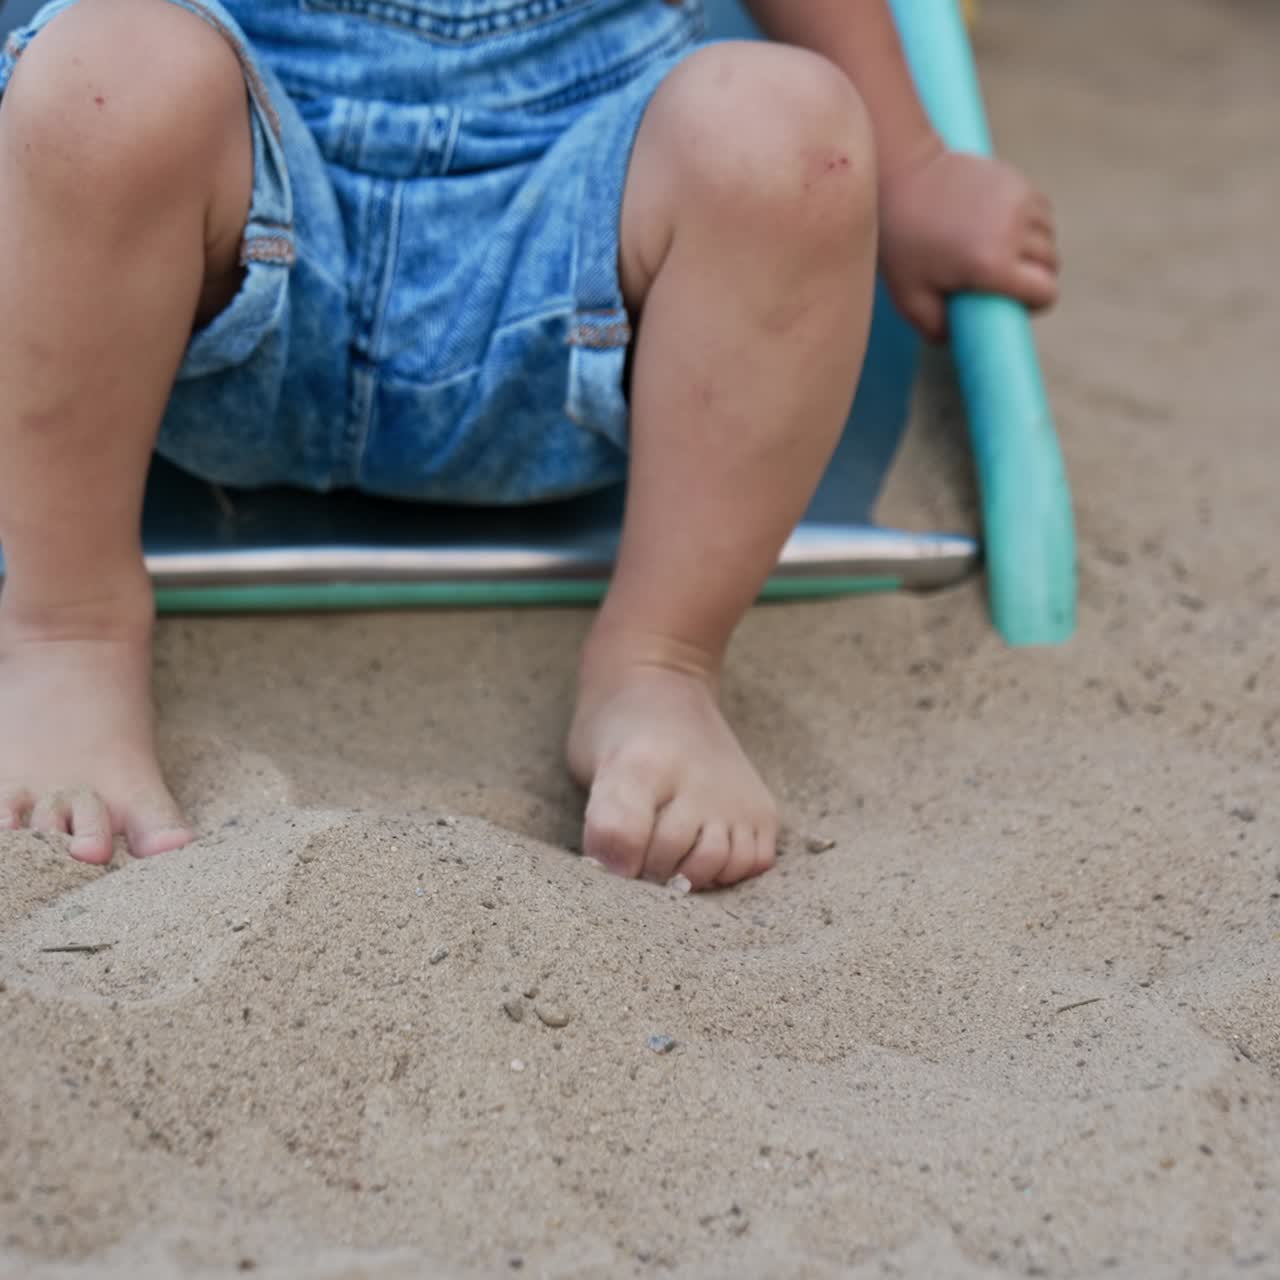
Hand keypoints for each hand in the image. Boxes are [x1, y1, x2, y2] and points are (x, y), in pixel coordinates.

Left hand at [877, 144, 1059, 341]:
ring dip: (1034, 249)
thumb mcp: (910, 298)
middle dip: (1034, 277)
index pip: (1046, 292)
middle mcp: (1014, 231)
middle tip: (1002, 280)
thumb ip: (935, 330)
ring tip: (1001, 253)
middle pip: (1051, 265)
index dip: (1034, 303)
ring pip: (1048, 237)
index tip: (1013, 303)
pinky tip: (1002, 228)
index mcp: (993, 264)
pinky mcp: (1018, 181)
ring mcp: (1020, 201)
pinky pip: (1041, 212)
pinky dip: (1030, 224)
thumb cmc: (901, 244)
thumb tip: (959, 342)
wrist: (901, 179)